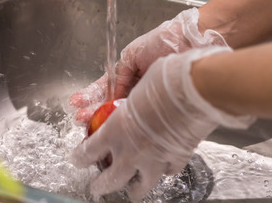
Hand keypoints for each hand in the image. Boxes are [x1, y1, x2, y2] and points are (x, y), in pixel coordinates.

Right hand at [67, 8, 227, 123]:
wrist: (193, 42)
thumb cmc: (166, 41)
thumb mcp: (134, 54)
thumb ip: (120, 73)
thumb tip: (112, 94)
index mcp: (131, 74)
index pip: (106, 88)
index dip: (91, 96)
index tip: (76, 104)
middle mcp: (140, 90)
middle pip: (112, 103)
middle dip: (94, 110)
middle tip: (81, 119)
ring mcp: (151, 99)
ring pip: (125, 113)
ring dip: (106, 119)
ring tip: (90, 123)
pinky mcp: (164, 108)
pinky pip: (144, 118)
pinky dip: (130, 124)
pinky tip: (118, 129)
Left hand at [71, 47, 254, 199]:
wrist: (194, 90)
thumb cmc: (164, 81)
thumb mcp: (135, 90)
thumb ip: (128, 104)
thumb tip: (130, 102)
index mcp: (115, 130)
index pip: (89, 152)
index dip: (80, 158)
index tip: (77, 160)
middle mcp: (131, 151)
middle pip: (109, 180)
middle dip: (101, 186)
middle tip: (97, 188)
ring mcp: (154, 160)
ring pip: (140, 187)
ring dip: (134, 189)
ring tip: (132, 192)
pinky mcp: (175, 160)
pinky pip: (167, 172)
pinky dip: (164, 171)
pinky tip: (163, 169)